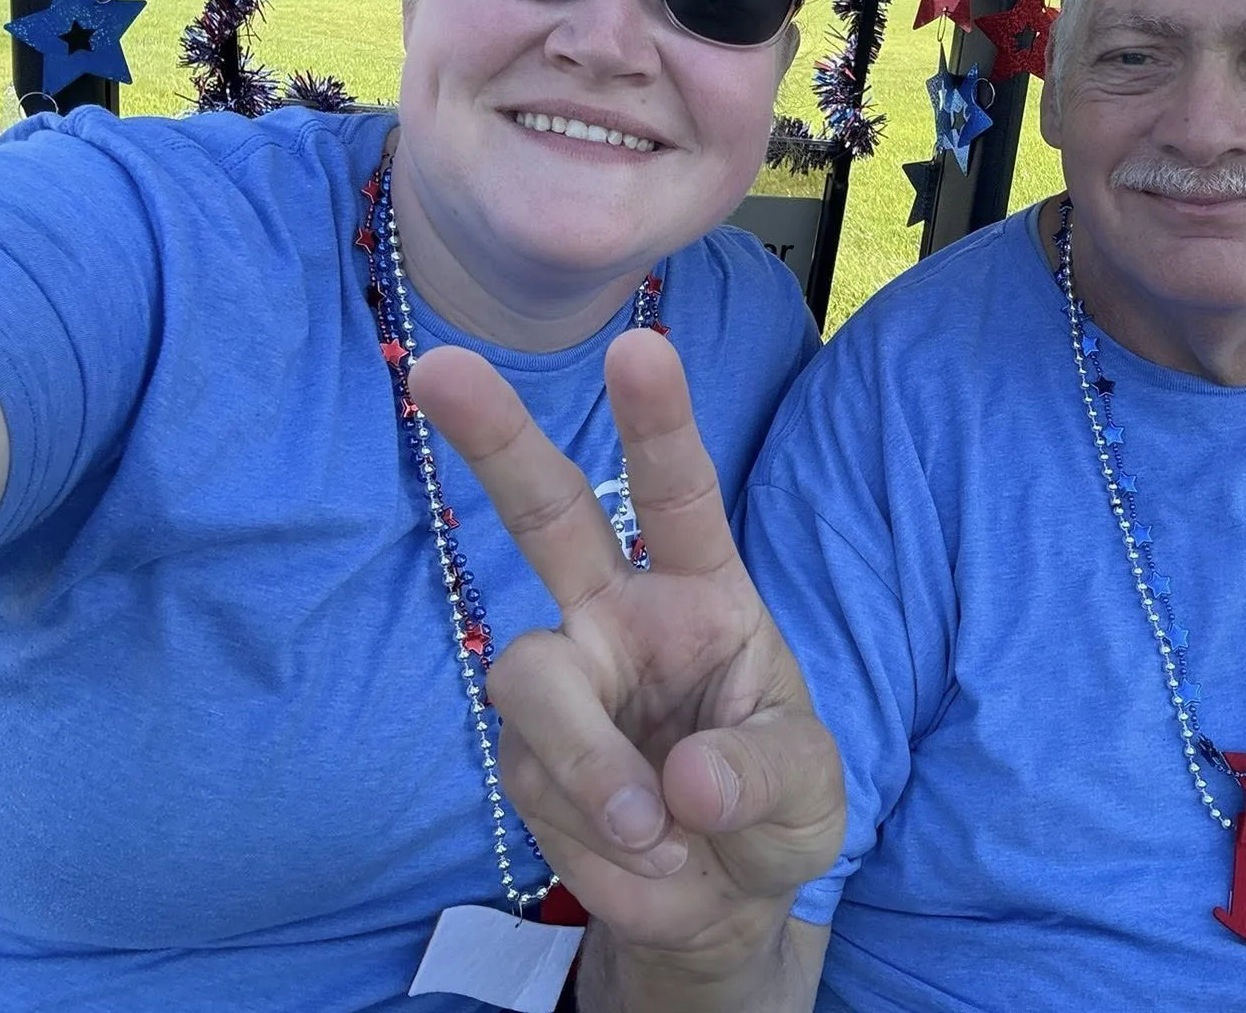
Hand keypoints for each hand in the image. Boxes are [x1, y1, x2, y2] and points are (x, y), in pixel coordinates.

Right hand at [409, 332, 843, 963]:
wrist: (718, 899)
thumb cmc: (772, 806)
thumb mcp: (808, 794)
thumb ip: (762, 777)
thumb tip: (683, 780)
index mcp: (701, 591)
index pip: (677, 492)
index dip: (657, 422)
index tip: (639, 347)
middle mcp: (620, 615)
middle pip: (544, 512)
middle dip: (493, 438)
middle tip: (438, 368)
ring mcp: (565, 680)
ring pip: (532, 679)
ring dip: (590, 764)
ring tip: (655, 831)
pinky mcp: (525, 755)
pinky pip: (534, 780)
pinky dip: (593, 835)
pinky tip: (642, 852)